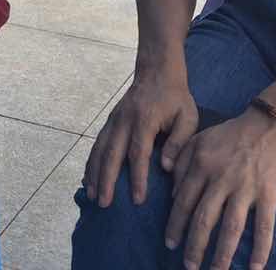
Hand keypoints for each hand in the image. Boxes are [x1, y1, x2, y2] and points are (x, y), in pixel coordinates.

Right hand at [83, 65, 198, 208]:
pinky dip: (91, 162)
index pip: (138, 152)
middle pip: (111, 153)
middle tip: (104, 203)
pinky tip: (88, 178)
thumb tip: (165, 167)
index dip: (138, 177)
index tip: (138, 200)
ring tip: (92, 195)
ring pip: (100, 149)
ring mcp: (113, 120)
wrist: (156, 72)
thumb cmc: (175, 98)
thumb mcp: (187, 117)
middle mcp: (123, 121)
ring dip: (94, 173)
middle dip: (106, 180)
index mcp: (144, 120)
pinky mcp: (109, 122)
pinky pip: (97, 144)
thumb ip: (178, 142)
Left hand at [166, 110, 275, 269]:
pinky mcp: (268, 193)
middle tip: (188, 266)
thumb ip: (181, 162)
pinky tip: (255, 266)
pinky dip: (260, 248)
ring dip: (223, 253)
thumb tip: (172, 194)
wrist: (268, 124)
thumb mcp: (198, 139)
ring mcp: (245, 187)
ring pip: (231, 227)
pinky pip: (264, 225)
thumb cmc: (231, 134)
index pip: (183, 202)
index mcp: (200, 165)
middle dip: (194, 246)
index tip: (170, 244)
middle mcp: (220, 179)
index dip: (175, 225)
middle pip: (204, 219)